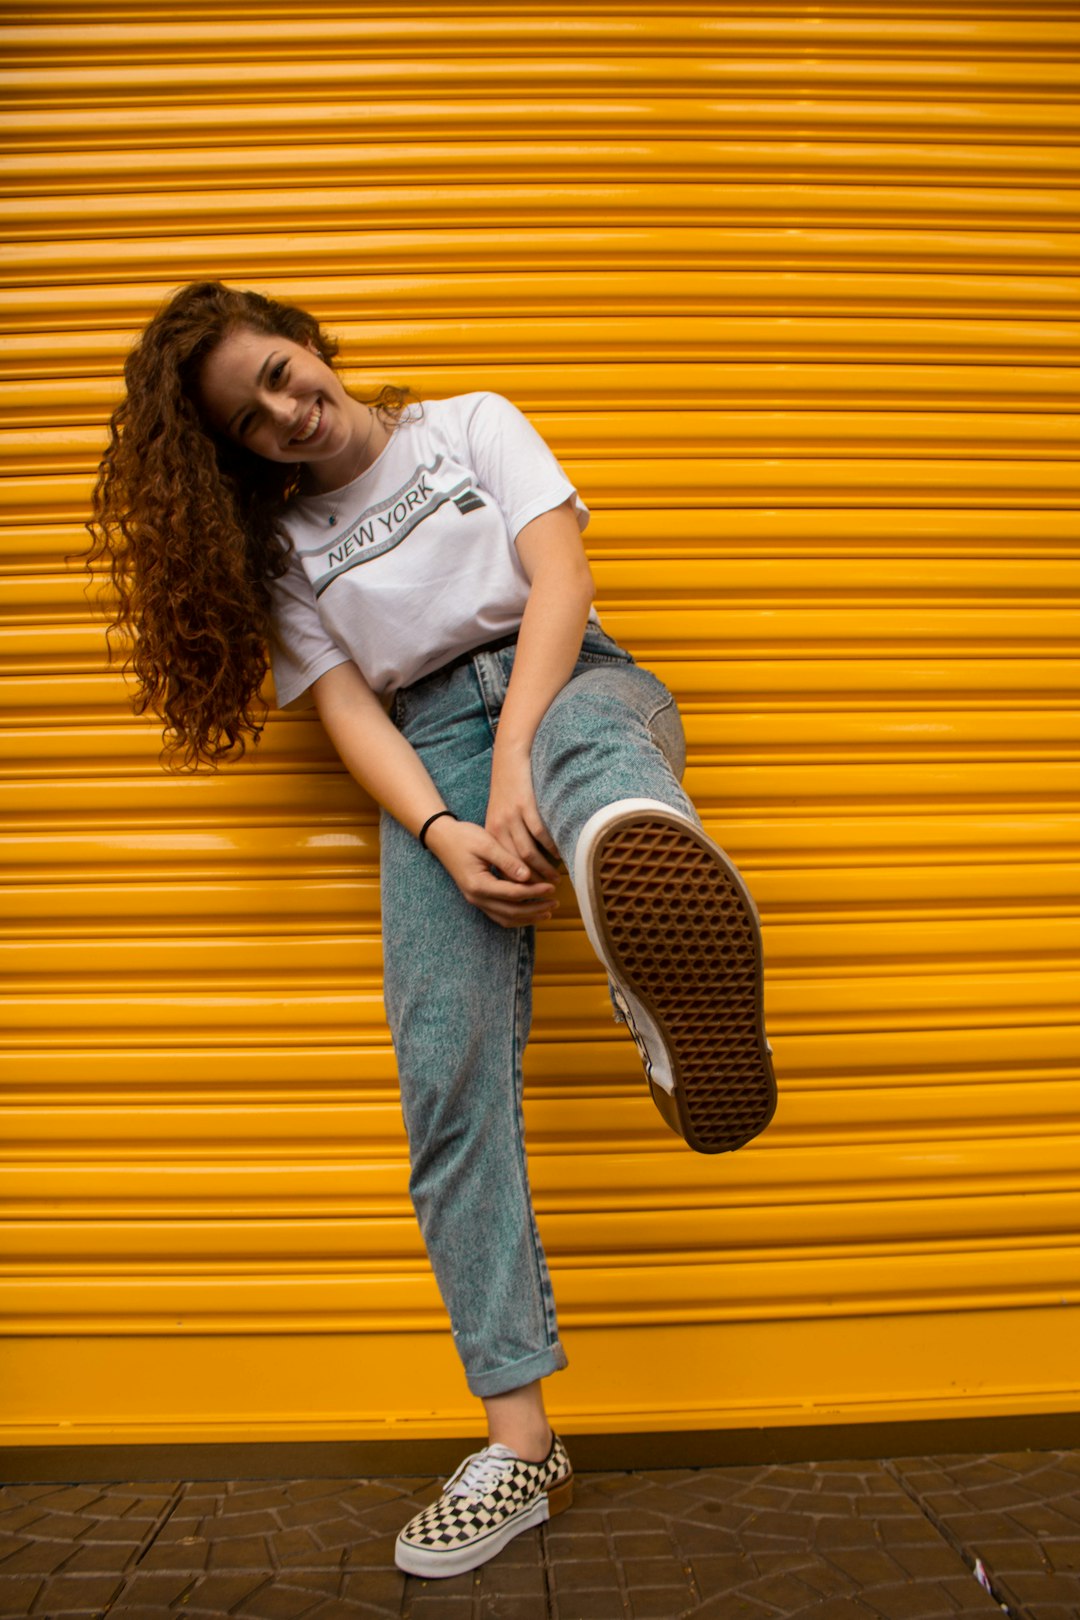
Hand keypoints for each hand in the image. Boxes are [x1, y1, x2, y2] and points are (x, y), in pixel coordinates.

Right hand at [424, 814, 556, 928]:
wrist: (443, 838)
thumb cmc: (464, 837)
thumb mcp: (487, 844)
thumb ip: (507, 861)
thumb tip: (527, 876)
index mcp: (478, 884)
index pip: (513, 893)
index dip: (534, 892)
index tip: (552, 887)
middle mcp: (476, 897)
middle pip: (511, 912)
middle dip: (535, 909)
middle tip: (555, 902)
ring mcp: (475, 900)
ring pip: (505, 918)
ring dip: (527, 917)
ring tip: (547, 911)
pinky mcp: (478, 898)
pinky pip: (499, 915)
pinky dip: (516, 917)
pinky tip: (530, 913)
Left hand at [485, 739, 560, 883]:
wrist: (510, 759)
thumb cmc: (508, 790)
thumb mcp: (500, 816)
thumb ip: (506, 838)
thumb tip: (519, 864)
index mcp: (491, 834)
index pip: (502, 866)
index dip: (515, 883)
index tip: (528, 896)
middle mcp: (499, 828)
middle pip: (514, 864)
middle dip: (531, 882)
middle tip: (545, 892)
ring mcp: (512, 818)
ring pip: (527, 852)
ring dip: (543, 868)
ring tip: (555, 878)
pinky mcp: (526, 806)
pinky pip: (540, 833)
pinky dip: (551, 847)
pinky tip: (559, 855)